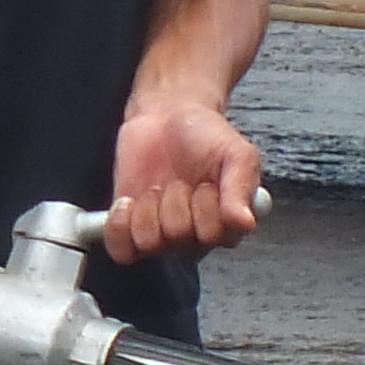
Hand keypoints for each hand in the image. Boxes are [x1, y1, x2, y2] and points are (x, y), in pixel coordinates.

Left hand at [102, 97, 265, 267]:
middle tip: (181, 179)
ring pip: (149, 242)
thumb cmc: (206, 135)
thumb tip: (245, 223)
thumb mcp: (237, 153)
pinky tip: (128, 200)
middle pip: (179, 237)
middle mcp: (195, 237)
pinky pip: (121, 249)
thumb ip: (241, 188)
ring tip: (157, 186)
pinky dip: (120, 225)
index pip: (214, 236)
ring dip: (148, 208)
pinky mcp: (129, 230)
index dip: (206, 206)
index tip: (207, 183)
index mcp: (226, 224)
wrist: (167, 115)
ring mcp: (161, 235)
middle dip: (176, 200)